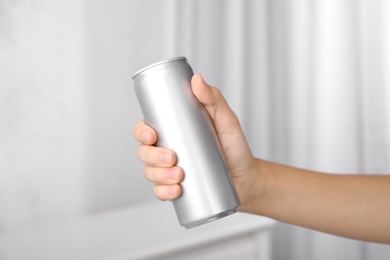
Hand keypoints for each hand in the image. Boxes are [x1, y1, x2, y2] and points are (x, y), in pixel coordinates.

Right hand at [133, 74, 256, 207]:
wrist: (246, 178)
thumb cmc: (234, 147)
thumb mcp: (226, 120)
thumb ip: (213, 99)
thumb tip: (196, 79)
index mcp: (173, 131)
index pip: (146, 129)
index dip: (141, 132)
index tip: (151, 135)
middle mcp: (167, 150)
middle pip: (144, 152)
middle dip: (152, 156)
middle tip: (172, 158)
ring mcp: (170, 171)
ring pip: (149, 173)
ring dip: (158, 176)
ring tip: (178, 176)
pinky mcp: (176, 188)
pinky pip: (160, 192)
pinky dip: (163, 193)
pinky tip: (175, 191)